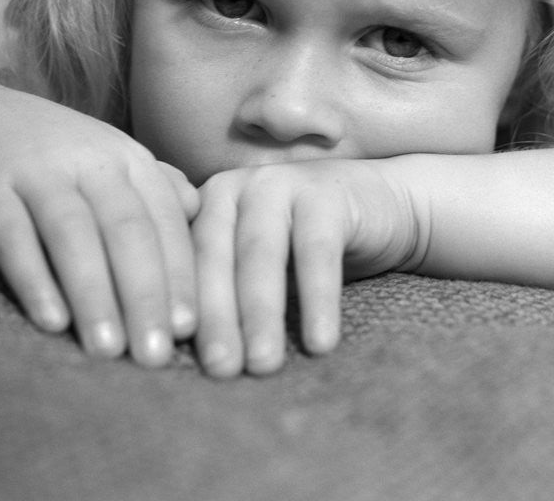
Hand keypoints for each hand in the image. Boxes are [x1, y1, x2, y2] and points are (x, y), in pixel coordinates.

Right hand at [0, 77, 198, 365]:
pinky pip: (14, 235)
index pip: (165, 220)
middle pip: (127, 231)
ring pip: (75, 235)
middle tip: (155, 356)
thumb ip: (153, 186)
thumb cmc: (50, 151)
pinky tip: (51, 322)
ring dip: (95, 295)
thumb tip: (200, 212)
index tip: (190, 329)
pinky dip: (34, 279)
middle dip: (145, 296)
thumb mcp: (108, 157)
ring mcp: (38, 171)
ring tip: (109, 351)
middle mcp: (90, 160)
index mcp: (127, 158)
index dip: (180, 274)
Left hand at [190, 159, 419, 376]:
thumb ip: (218, 291)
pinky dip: (317, 299)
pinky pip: (318, 251)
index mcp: (205, 205)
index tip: (173, 358)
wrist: (380, 206)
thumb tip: (179, 356)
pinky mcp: (326, 194)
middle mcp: (234, 187)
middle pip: (215, 256)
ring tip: (262, 365)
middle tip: (219, 370)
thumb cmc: (302, 248)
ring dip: (260, 313)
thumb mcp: (252, 264)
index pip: (182, 262)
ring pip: (261, 254)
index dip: (177, 310)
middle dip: (215, 316)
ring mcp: (279, 184)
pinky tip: (320, 342)